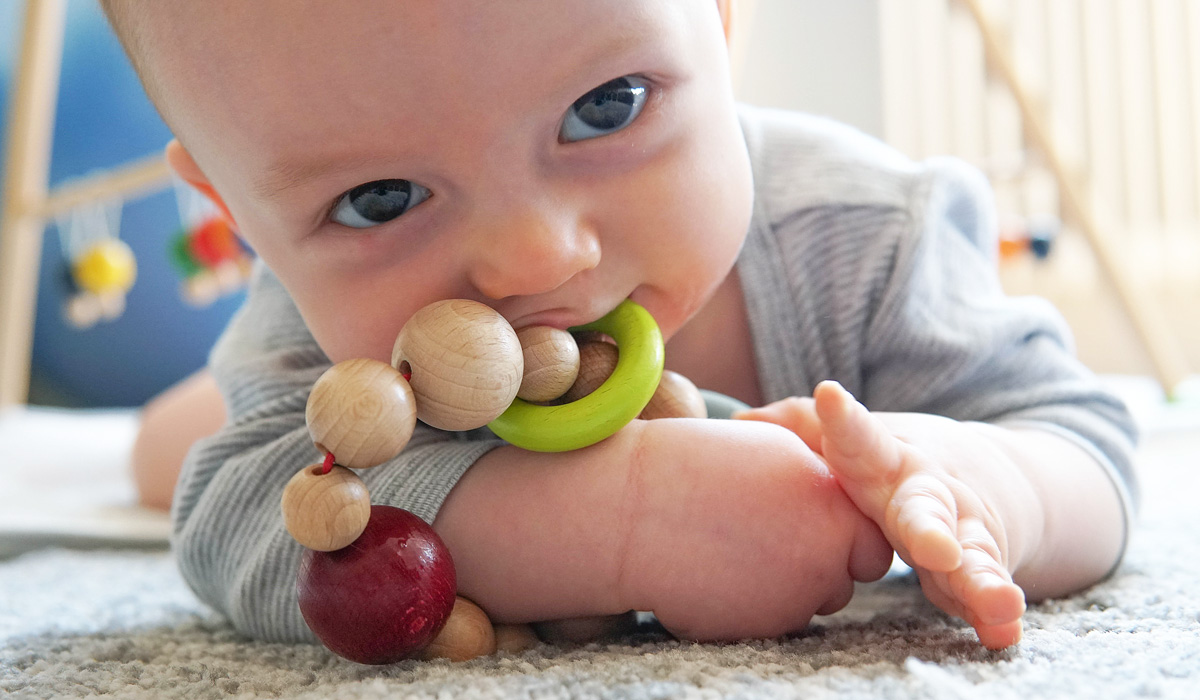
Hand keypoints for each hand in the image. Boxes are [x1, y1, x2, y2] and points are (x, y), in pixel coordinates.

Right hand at [618, 417, 892, 640]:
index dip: (843, 539)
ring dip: (782, 587)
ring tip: (734, 548)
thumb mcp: (777, 451)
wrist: (633, 508)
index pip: (872, 549)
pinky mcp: (753, 631)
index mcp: (835, 512)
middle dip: (815, 566)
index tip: (812, 524)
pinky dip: (747, 603)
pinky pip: (765, 622)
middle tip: (766, 535)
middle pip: (841, 583)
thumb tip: (843, 507)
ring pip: (802, 606)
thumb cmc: (698, 465)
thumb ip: (824, 484)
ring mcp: (788, 603)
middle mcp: (822, 563)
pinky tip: (714, 570)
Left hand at [736, 381, 1032, 649]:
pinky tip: (1002, 630)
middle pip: (923, 506)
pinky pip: (984, 587)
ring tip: (995, 602)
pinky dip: (994, 608)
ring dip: (978, 578)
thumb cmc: (894, 463)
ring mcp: (961, 529)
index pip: (861, 437)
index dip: (844, 420)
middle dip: (927, 526)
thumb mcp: (857, 443)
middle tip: (933, 547)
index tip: (830, 397)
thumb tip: (738, 425)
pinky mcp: (981, 566)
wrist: (989, 473)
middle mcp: (927, 490)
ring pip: (969, 553)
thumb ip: (803, 429)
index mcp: (884, 458)